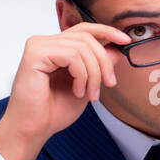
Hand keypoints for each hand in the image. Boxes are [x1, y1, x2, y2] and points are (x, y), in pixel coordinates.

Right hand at [0, 22, 130, 159]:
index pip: (84, 30)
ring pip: (82, 47)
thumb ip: (98, 66)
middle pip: (87, 37)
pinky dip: (81, 75)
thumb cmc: (52, 111)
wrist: (34, 129)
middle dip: (104, 62)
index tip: (125, 41)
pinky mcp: (35, 54)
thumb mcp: (86, 85)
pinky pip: (71, 55)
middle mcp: (45, 42)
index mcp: (56, 47)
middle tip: (109, 84)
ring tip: (89, 94)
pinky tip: (77, 91)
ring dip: (93, 74)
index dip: (107, 31)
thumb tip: (116, 50)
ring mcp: (38, 46)